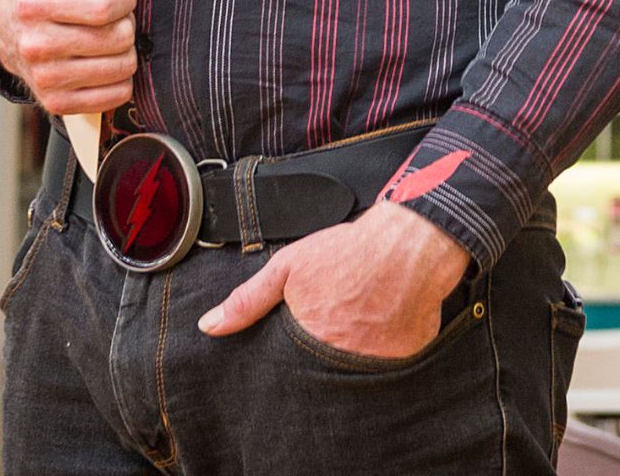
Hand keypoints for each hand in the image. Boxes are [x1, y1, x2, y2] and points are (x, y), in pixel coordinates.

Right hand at [0, 0, 137, 116]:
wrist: (8, 28)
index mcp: (34, 4)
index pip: (102, 7)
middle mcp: (36, 45)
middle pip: (116, 38)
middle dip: (127, 21)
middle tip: (115, 15)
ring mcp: (45, 79)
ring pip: (120, 68)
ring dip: (126, 50)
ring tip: (108, 36)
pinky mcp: (56, 103)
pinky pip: (114, 96)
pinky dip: (120, 79)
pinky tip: (105, 62)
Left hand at [197, 201, 472, 358]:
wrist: (410, 242)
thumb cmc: (350, 251)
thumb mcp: (289, 267)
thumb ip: (248, 300)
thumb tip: (209, 327)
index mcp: (310, 343)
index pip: (288, 375)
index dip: (289, 367)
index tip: (296, 352)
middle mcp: (341, 361)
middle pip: (321, 377)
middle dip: (320, 364)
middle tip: (332, 333)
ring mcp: (376, 365)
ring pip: (355, 375)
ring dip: (353, 358)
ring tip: (359, 330)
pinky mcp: (406, 360)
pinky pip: (389, 368)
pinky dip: (384, 352)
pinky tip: (384, 329)